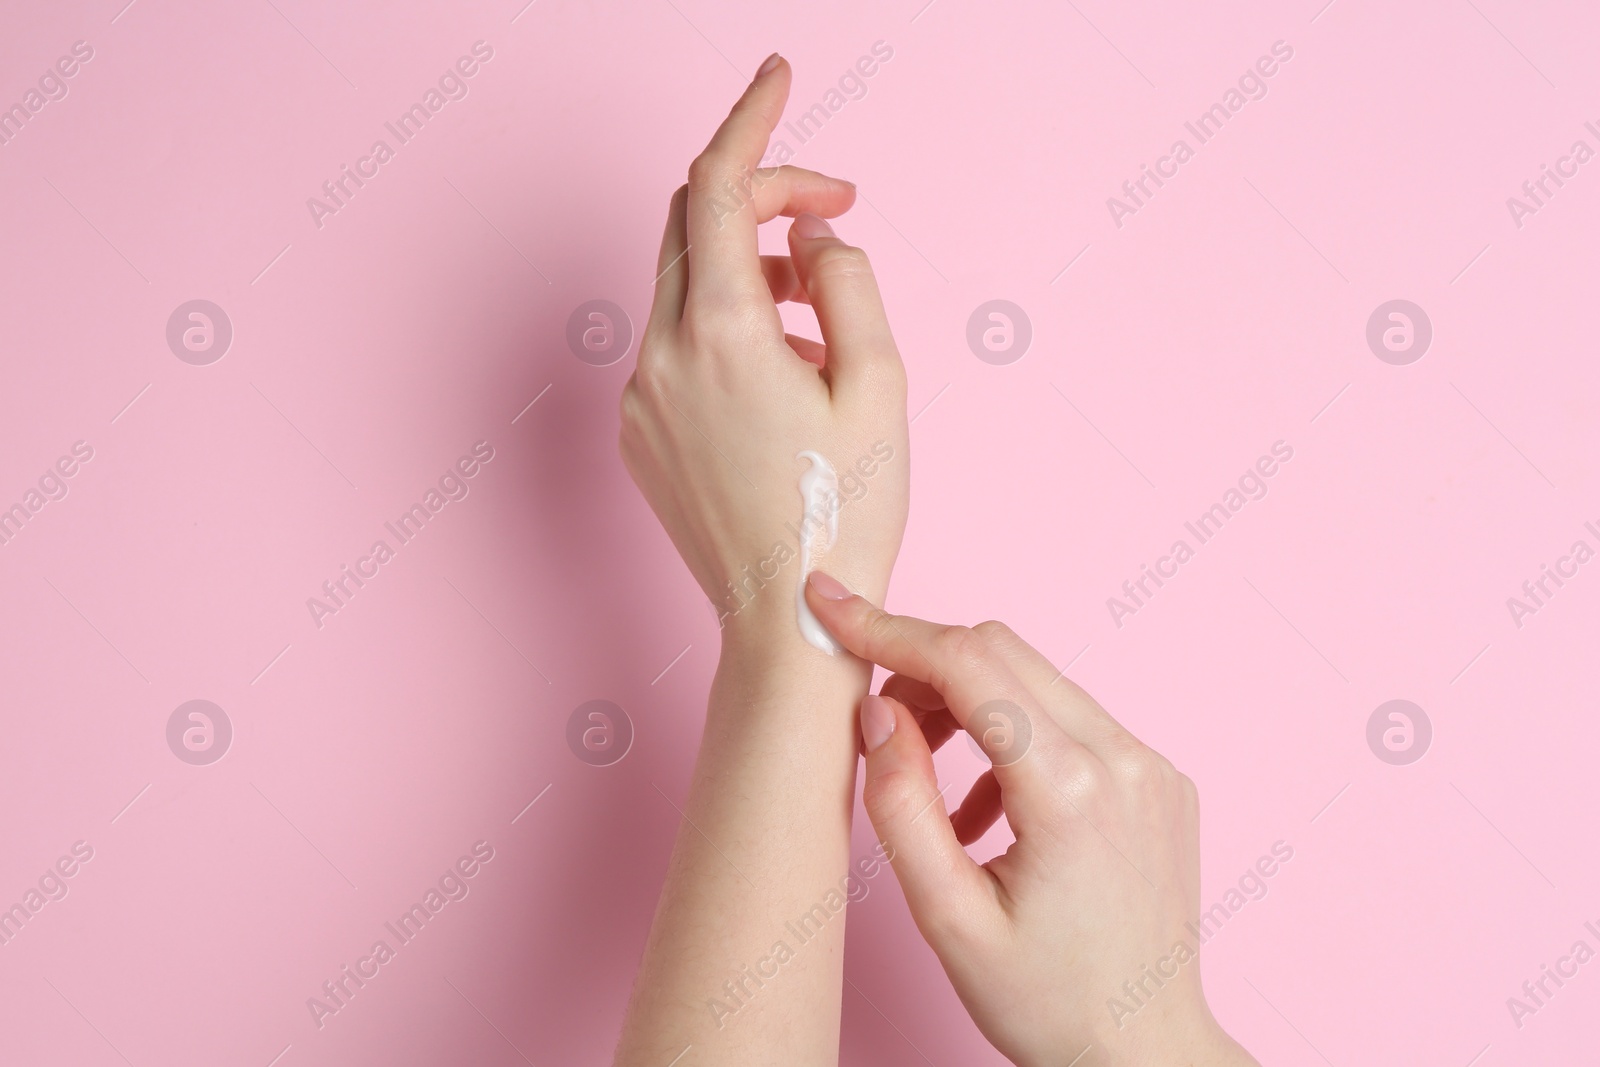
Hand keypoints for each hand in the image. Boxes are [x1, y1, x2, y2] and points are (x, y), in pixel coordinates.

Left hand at [620, 55, 908, 652]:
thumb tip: (814, 238)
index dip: (752, 117)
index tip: (778, 73)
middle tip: (834, 211)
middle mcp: (661, 354)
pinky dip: (725, 324)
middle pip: (692, 221)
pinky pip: (675, 343)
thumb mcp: (881, 386)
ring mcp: (640, 397)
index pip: (721, 183)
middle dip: (762, 195)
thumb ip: (847, 283)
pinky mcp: (638, 433)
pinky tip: (779, 373)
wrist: (787, 623)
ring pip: (683, 283)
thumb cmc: (846, 515)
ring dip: (750, 266)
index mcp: (721, 332)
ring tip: (820, 316)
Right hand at [803, 572, 1260, 1066]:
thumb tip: (877, 710)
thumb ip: (901, 805)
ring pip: (1036, 679)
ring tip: (932, 785)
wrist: (1146, 1051)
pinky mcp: (1159, 777)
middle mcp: (1124, 759)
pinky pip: (1070, 718)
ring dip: (968, 704)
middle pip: (1002, 653)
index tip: (828, 604)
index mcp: (1072, 793)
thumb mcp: (947, 918)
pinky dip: (1014, 735)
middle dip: (924, 666)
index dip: (888, 628)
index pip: (968, 666)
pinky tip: (988, 810)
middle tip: (877, 722)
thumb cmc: (1047, 1001)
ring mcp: (1151, 764)